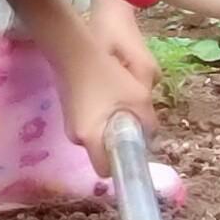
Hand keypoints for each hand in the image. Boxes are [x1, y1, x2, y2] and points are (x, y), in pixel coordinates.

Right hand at [7, 0, 158, 168]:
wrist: (73, 49)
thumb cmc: (106, 74)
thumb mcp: (138, 97)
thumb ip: (148, 123)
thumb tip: (150, 135)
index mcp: (90, 138)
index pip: (106, 170)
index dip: (122, 164)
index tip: (134, 149)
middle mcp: (75, 137)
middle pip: (103, 150)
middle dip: (120, 139)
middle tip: (135, 117)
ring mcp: (70, 123)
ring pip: (98, 134)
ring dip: (112, 123)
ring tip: (123, 100)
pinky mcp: (70, 110)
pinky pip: (91, 122)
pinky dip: (103, 114)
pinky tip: (109, 92)